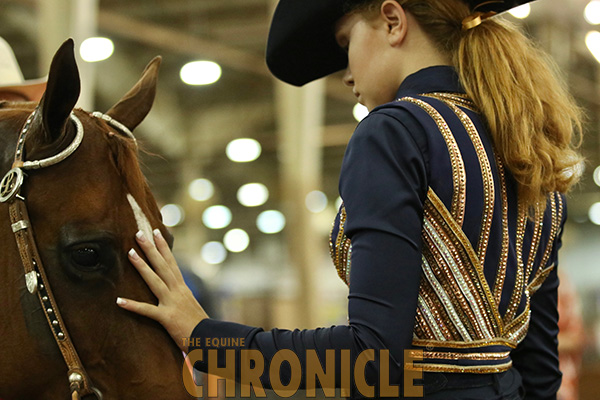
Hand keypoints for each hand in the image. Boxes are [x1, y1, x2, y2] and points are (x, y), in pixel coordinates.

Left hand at [116, 229, 208, 351]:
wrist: (210, 339)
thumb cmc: (201, 327)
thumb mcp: (191, 308)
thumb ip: (181, 300)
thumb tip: (173, 295)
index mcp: (183, 289)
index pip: (172, 263)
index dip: (163, 247)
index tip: (156, 232)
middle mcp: (178, 291)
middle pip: (162, 265)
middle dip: (150, 248)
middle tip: (139, 233)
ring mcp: (172, 303)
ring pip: (154, 280)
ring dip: (141, 266)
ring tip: (129, 252)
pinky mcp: (167, 317)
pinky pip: (147, 310)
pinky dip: (132, 305)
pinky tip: (119, 300)